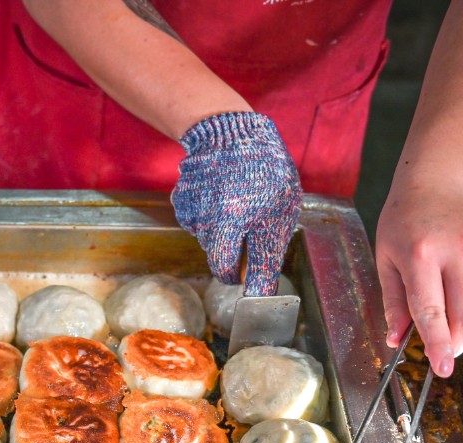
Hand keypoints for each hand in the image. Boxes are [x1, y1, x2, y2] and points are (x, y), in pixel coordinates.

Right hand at [172, 112, 301, 295]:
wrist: (230, 133)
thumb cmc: (265, 171)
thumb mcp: (281, 209)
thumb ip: (268, 251)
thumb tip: (259, 289)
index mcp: (235, 219)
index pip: (231, 269)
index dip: (240, 281)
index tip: (247, 286)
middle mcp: (209, 217)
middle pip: (218, 258)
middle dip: (232, 256)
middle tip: (247, 240)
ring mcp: (192, 210)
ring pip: (207, 241)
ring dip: (221, 235)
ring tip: (237, 206)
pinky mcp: (181, 203)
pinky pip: (196, 225)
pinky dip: (207, 220)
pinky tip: (220, 198)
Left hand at [375, 181, 462, 377]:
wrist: (434, 184)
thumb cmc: (402, 222)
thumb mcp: (385, 259)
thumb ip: (393, 301)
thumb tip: (396, 338)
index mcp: (420, 256)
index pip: (430, 309)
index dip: (437, 343)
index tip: (441, 366)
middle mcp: (457, 252)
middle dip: (457, 342)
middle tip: (444, 356)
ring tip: (446, 327)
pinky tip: (457, 303)